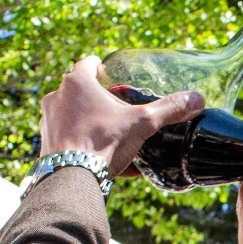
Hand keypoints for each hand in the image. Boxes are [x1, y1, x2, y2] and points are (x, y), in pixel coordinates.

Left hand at [39, 56, 204, 177]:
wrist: (71, 180)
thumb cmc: (103, 143)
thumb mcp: (142, 123)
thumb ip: (168, 109)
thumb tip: (197, 99)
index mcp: (76, 83)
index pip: (88, 63)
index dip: (102, 68)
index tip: (112, 75)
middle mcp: (56, 97)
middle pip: (81, 92)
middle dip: (100, 101)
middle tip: (120, 112)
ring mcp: (48, 121)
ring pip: (75, 117)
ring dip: (92, 124)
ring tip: (114, 140)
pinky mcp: (45, 144)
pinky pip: (70, 140)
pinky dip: (86, 146)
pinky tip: (105, 162)